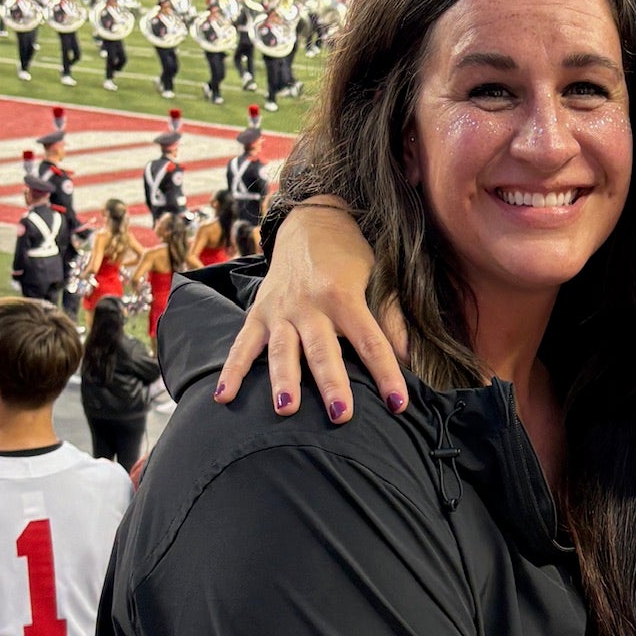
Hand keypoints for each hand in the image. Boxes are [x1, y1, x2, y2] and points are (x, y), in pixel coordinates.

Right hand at [212, 197, 407, 420]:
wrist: (309, 221)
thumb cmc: (348, 255)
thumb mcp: (376, 276)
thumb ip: (390, 316)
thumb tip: (412, 357)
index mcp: (343, 295)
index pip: (370, 341)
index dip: (386, 373)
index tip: (398, 404)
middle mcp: (309, 304)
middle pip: (322, 349)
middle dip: (331, 383)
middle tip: (341, 414)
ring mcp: (280, 310)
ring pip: (281, 349)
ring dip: (283, 380)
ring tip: (285, 410)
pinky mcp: (258, 312)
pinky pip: (243, 344)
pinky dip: (232, 370)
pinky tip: (223, 397)